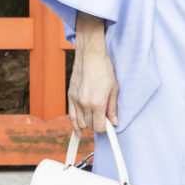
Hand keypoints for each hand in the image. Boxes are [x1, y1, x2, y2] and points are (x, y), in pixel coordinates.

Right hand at [66, 19, 119, 142]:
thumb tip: (114, 122)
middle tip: (103, 118)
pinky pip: (71, 115)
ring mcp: (75, 100)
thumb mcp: (113, 88)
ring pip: (79, 122)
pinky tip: (78, 130)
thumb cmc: (104, 69)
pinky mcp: (70, 96)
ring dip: (87, 123)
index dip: (105, 128)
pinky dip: (75, 123)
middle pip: (89, 125)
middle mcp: (84, 104)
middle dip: (96, 125)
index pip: (99, 127)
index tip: (108, 126)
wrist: (89, 55)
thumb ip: (112, 108)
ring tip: (93, 118)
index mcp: (97, 103)